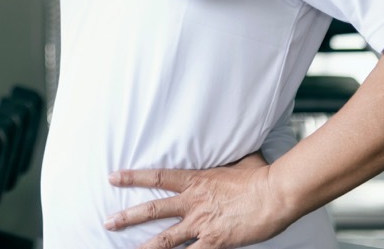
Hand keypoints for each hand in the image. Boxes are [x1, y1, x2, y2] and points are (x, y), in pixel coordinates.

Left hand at [104, 152, 287, 247]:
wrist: (276, 193)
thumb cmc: (261, 176)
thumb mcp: (241, 160)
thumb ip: (230, 158)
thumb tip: (236, 145)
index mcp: (196, 181)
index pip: (157, 177)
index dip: (133, 177)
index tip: (113, 177)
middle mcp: (193, 202)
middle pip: (153, 209)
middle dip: (128, 216)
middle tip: (108, 221)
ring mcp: (202, 223)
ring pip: (166, 238)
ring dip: (146, 246)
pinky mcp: (215, 241)